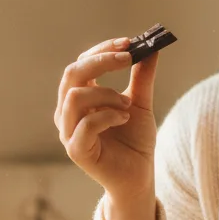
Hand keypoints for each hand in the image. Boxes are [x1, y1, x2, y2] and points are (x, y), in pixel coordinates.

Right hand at [55, 36, 159, 201]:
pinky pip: (86, 124)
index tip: (129, 43)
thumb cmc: (134, 141)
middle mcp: (67, 112)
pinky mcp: (76, 150)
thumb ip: (142, 77)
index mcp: (79, 98)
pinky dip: (109, 115)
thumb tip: (151, 48)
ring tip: (128, 105)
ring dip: (107, 93)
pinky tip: (125, 118)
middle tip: (128, 58)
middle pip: (71, 73)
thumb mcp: (141, 103)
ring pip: (75, 97)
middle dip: (101, 61)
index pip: (81, 63)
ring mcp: (68, 132)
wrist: (139, 176)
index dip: (102, 49)